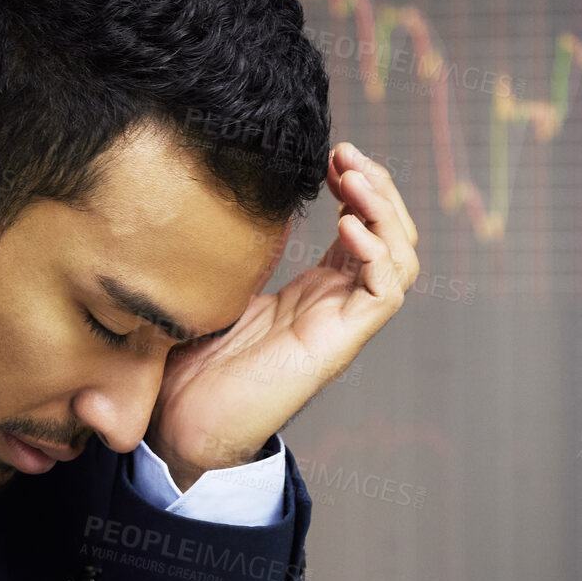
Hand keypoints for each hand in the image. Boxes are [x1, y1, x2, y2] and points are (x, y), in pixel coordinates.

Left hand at [146, 142, 419, 489]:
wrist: (181, 427)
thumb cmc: (191, 367)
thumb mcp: (213, 288)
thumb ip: (229, 251)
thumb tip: (210, 199)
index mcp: (315, 290)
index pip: (362, 226)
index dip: (357, 184)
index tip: (329, 153)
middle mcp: (337, 304)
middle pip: (391, 235)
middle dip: (378, 186)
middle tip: (344, 153)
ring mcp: (340, 325)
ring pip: (400, 259)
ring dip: (385, 211)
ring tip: (353, 179)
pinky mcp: (337, 347)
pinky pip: (384, 295)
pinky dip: (377, 255)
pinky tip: (347, 225)